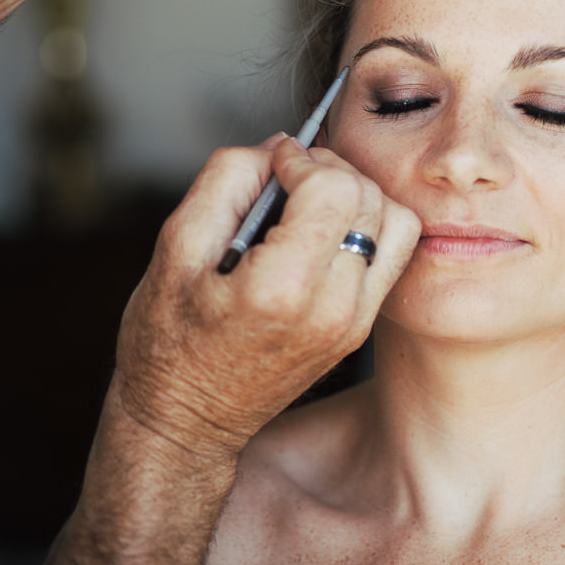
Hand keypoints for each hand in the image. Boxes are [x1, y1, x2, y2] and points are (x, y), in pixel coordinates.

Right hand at [112, 135, 419, 457]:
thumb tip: (279, 144)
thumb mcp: (175, 248)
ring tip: (310, 203)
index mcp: (282, 288)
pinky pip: (393, 254)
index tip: (274, 163)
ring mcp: (355, 322)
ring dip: (358, 196)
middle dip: (330, 170)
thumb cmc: (168, 339)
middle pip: (369, 197)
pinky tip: (325, 232)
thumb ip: (227, 180)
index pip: (333, 188)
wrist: (187, 420)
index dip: (303, 159)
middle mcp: (333, 307)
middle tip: (289, 178)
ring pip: (396, 221)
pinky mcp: (362, 328)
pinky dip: (370, 227)